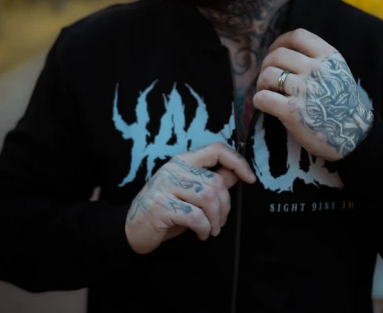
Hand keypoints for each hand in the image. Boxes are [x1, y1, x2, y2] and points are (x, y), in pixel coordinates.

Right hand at [125, 142, 256, 254]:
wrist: (132, 228)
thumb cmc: (166, 209)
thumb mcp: (191, 192)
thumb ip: (212, 181)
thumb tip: (237, 173)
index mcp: (184, 160)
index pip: (217, 149)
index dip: (238, 161)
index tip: (250, 178)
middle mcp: (174, 168)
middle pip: (216, 182)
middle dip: (225, 207)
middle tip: (221, 222)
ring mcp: (166, 185)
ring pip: (208, 198)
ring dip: (215, 219)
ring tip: (211, 229)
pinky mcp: (161, 205)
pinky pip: (195, 216)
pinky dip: (203, 228)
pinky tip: (200, 233)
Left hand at [253, 29, 372, 161]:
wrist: (355, 137)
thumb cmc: (343, 104)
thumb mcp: (338, 72)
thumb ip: (317, 59)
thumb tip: (284, 50)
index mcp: (329, 58)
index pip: (298, 36)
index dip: (280, 42)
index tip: (275, 51)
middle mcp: (316, 71)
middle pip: (277, 55)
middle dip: (266, 64)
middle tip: (268, 78)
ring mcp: (305, 91)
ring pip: (268, 75)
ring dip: (261, 83)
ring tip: (266, 91)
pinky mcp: (293, 112)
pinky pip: (263, 98)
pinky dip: (259, 100)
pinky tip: (265, 104)